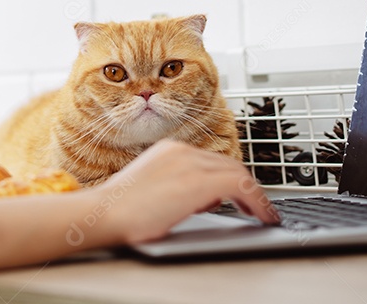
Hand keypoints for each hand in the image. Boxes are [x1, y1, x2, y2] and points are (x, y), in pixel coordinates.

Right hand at [94, 139, 278, 244]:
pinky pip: (240, 184)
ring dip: (254, 195)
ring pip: (237, 172)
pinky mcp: (197, 181)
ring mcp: (189, 163)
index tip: (240, 197)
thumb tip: (204, 200)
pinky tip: (262, 216)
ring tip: (262, 213)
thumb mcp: (153, 189)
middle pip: (228, 163)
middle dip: (246, 186)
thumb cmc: (120, 211)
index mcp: (169, 150)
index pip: (211, 160)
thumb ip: (177, 186)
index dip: (231, 179)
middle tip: (257, 207)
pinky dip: (257, 200)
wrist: (103, 214)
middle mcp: (181, 151)